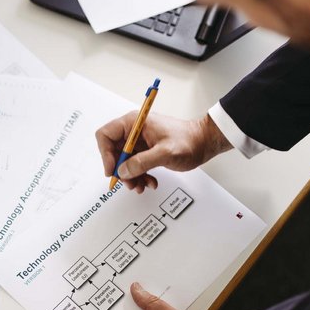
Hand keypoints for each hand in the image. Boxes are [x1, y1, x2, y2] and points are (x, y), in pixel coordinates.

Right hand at [95, 113, 231, 192]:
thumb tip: (123, 171)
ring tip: (141, 186)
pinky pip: (134, 166)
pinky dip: (140, 177)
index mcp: (134, 123)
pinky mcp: (145, 152)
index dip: (106, 154)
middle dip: (120, 170)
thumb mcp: (165, 152)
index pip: (106, 135)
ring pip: (123, 162)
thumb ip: (142, 162)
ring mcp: (139, 142)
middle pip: (113, 152)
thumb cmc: (188, 141)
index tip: (113, 170)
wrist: (204, 143)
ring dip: (130, 177)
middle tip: (128, 182)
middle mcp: (133, 131)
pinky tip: (150, 182)